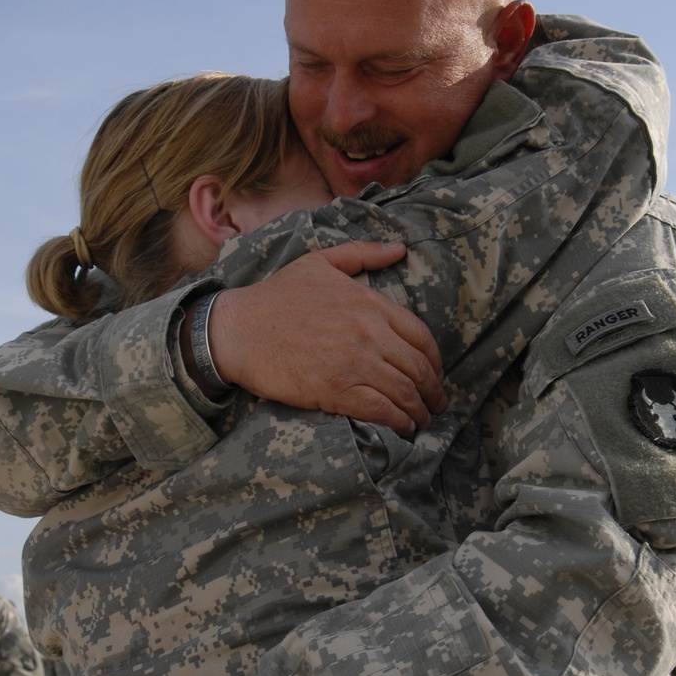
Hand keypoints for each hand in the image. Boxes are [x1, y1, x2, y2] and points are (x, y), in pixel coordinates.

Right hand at [200, 242, 446, 435]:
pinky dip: (399, 422)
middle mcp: (369, 333)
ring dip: (419, 412)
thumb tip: (399, 248)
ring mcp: (355, 363)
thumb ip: (363, 253)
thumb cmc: (276, 296)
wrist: (240, 329)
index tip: (435, 374)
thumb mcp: (320, 261)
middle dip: (433, 392)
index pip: (421, 337)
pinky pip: (382, 410)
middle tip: (435, 405)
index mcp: (370, 304)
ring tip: (421, 421)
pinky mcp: (337, 391)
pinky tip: (402, 428)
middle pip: (418, 369)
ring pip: (404, 392)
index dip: (435, 361)